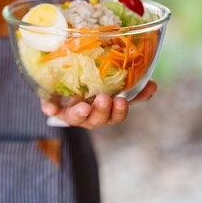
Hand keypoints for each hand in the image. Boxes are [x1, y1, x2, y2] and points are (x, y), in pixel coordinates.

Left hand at [40, 81, 156, 128]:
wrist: (63, 83)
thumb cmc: (94, 84)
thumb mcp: (113, 83)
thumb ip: (131, 85)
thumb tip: (152, 84)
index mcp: (107, 111)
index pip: (117, 114)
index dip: (122, 108)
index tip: (126, 98)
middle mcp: (90, 115)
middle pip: (99, 119)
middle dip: (104, 111)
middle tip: (105, 99)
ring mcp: (72, 113)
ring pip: (77, 119)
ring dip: (81, 113)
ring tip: (85, 106)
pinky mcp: (54, 108)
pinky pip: (52, 110)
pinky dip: (51, 109)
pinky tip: (49, 108)